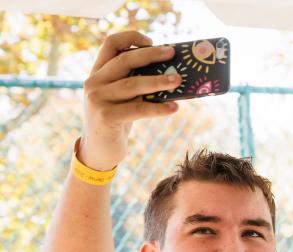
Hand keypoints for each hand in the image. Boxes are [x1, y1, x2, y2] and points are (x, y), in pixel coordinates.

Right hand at [79, 31, 181, 170]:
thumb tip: (171, 73)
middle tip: (172, 53)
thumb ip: (134, 83)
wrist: (98, 151)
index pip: (110, 44)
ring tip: (178, 80)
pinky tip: (174, 108)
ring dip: (158, 81)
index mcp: (97, 72)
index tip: (152, 40)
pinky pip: (138, 109)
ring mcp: (98, 99)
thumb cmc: (117, 120)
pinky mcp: (106, 117)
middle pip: (123, 60)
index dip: (131, 38)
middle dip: (150, 55)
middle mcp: (93, 82)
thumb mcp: (122, 97)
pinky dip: (158, 108)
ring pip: (132, 84)